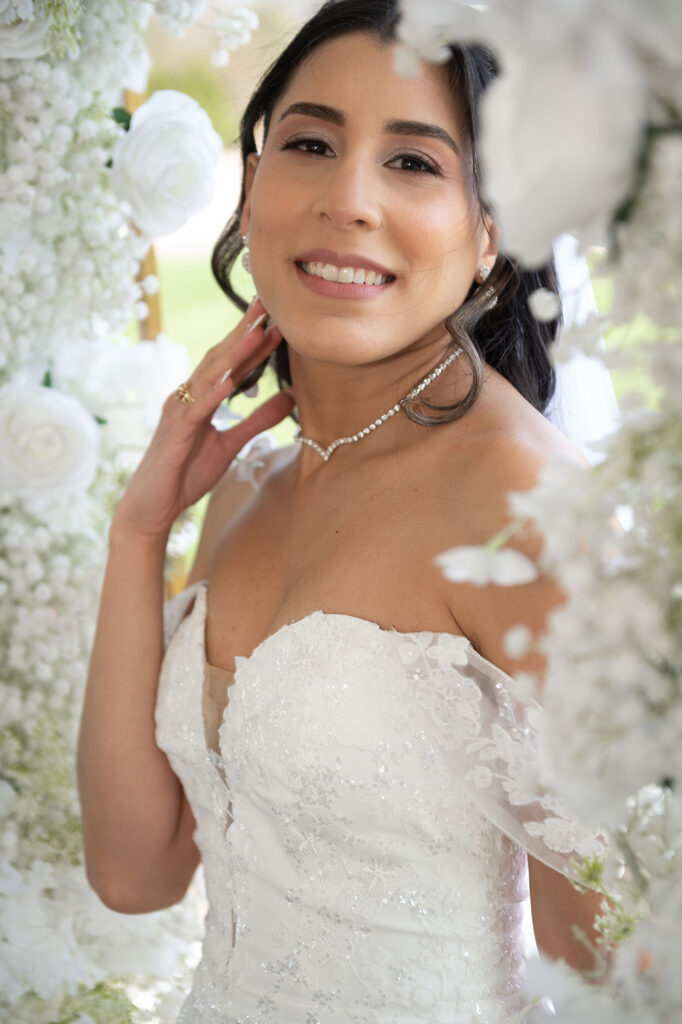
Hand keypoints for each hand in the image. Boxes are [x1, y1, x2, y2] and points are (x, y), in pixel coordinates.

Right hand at [113, 298, 293, 541]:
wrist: (153, 508)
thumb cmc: (186, 474)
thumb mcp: (231, 444)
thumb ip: (258, 421)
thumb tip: (289, 399)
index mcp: (200, 398)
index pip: (231, 363)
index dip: (254, 340)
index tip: (278, 317)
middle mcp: (187, 396)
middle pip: (219, 357)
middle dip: (244, 330)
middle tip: (268, 304)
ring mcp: (179, 412)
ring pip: (209, 376)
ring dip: (234, 353)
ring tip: (258, 331)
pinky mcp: (174, 433)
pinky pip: (196, 409)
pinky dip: (213, 393)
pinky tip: (231, 380)